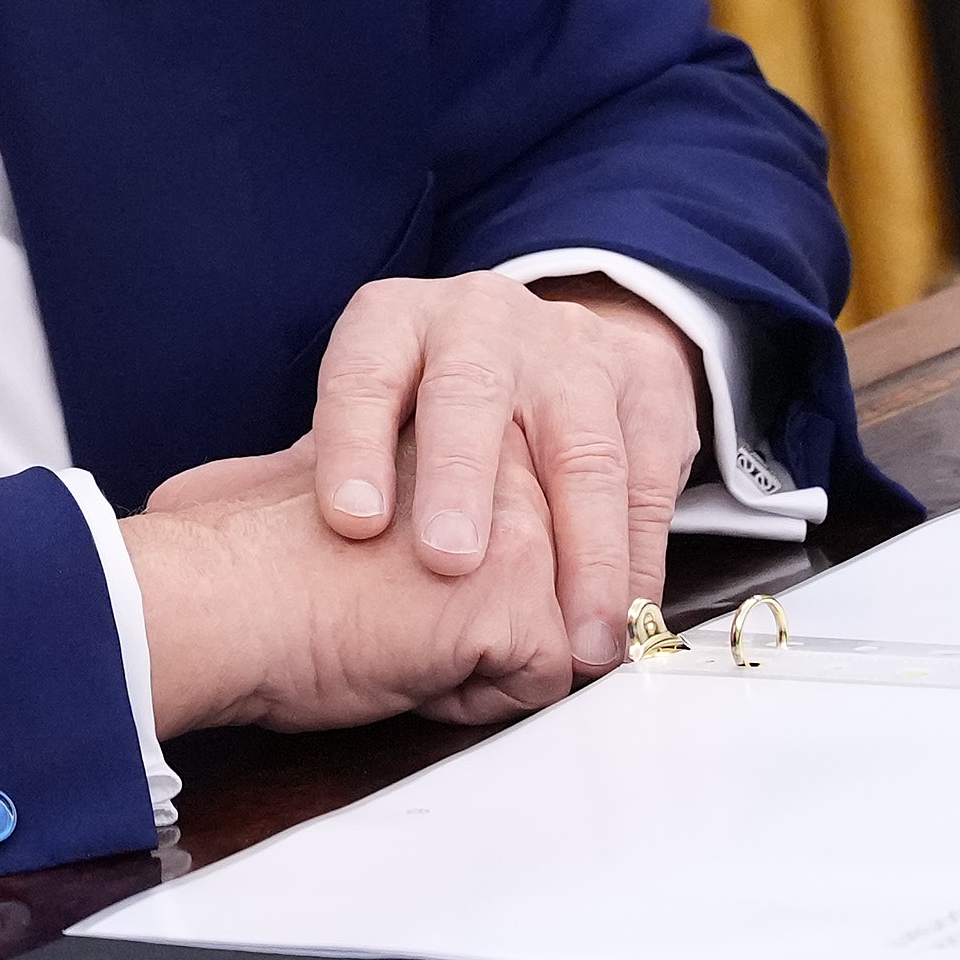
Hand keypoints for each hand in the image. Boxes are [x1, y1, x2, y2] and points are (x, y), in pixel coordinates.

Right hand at [122, 431, 574, 730]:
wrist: (208, 596)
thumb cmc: (239, 557)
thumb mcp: (330, 480)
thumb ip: (390, 477)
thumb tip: (401, 512)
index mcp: (449, 423)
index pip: (510, 529)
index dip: (450, 582)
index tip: (380, 585)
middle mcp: (499, 457)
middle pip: (544, 581)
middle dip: (476, 624)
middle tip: (381, 614)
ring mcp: (519, 524)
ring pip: (549, 632)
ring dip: (474, 660)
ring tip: (386, 633)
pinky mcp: (517, 594)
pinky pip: (538, 684)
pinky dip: (470, 701)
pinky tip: (399, 661)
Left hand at [305, 272, 702, 673]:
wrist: (539, 345)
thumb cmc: (431, 407)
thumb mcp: (374, 412)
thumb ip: (348, 475)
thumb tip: (312, 571)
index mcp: (395, 322)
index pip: (364, 374)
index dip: (354, 446)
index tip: (351, 523)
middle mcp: (481, 320)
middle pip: (469, 393)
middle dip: (461, 479)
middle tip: (450, 562)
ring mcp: (569, 346)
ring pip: (580, 447)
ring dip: (582, 551)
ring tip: (571, 638)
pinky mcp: (644, 380)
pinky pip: (648, 475)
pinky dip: (640, 555)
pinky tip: (627, 614)